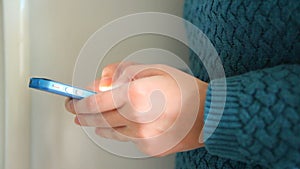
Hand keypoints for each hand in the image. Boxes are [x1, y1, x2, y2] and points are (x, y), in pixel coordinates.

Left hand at [65, 63, 207, 155]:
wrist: (208, 113)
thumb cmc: (183, 88)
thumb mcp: (152, 68)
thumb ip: (121, 72)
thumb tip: (99, 83)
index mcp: (136, 94)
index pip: (94, 102)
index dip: (78, 101)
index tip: (71, 99)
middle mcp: (137, 118)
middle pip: (98, 119)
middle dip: (82, 114)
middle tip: (74, 110)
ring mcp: (143, 136)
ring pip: (110, 131)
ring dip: (97, 124)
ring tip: (91, 119)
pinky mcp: (149, 147)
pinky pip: (126, 139)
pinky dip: (118, 131)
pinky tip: (116, 126)